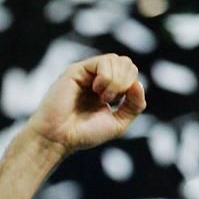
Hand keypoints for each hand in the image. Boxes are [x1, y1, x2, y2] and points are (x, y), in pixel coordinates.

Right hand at [26, 54, 145, 153]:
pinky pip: (103, 62)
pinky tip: (97, 90)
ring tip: (103, 97)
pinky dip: (107, 77)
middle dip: (125, 81)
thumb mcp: (118, 123)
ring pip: (116, 60)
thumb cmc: (83, 134)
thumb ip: (134, 105)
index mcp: (106, 89)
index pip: (129, 72)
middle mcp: (95, 78)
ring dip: (116, 81)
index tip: (117, 103)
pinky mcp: (76, 70)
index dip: (131, 85)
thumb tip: (139, 84)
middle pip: (125, 62)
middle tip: (110, 99)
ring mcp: (86, 73)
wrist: (59, 138)